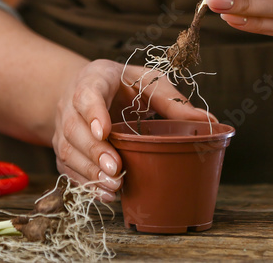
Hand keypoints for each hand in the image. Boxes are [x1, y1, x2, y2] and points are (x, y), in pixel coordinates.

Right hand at [53, 59, 213, 201]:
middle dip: (94, 150)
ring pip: (67, 150)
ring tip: (114, 186)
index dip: (93, 113)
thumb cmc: (124, 84)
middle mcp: (71, 103)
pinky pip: (67, 168)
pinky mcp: (64, 148)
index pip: (87, 93)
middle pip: (74, 127)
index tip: (105, 131)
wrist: (88, 88)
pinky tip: (106, 194)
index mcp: (95, 78)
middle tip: (116, 168)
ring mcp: (63, 127)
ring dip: (89, 171)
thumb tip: (209, 122)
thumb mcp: (149, 81)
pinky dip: (85, 183)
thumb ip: (173, 101)